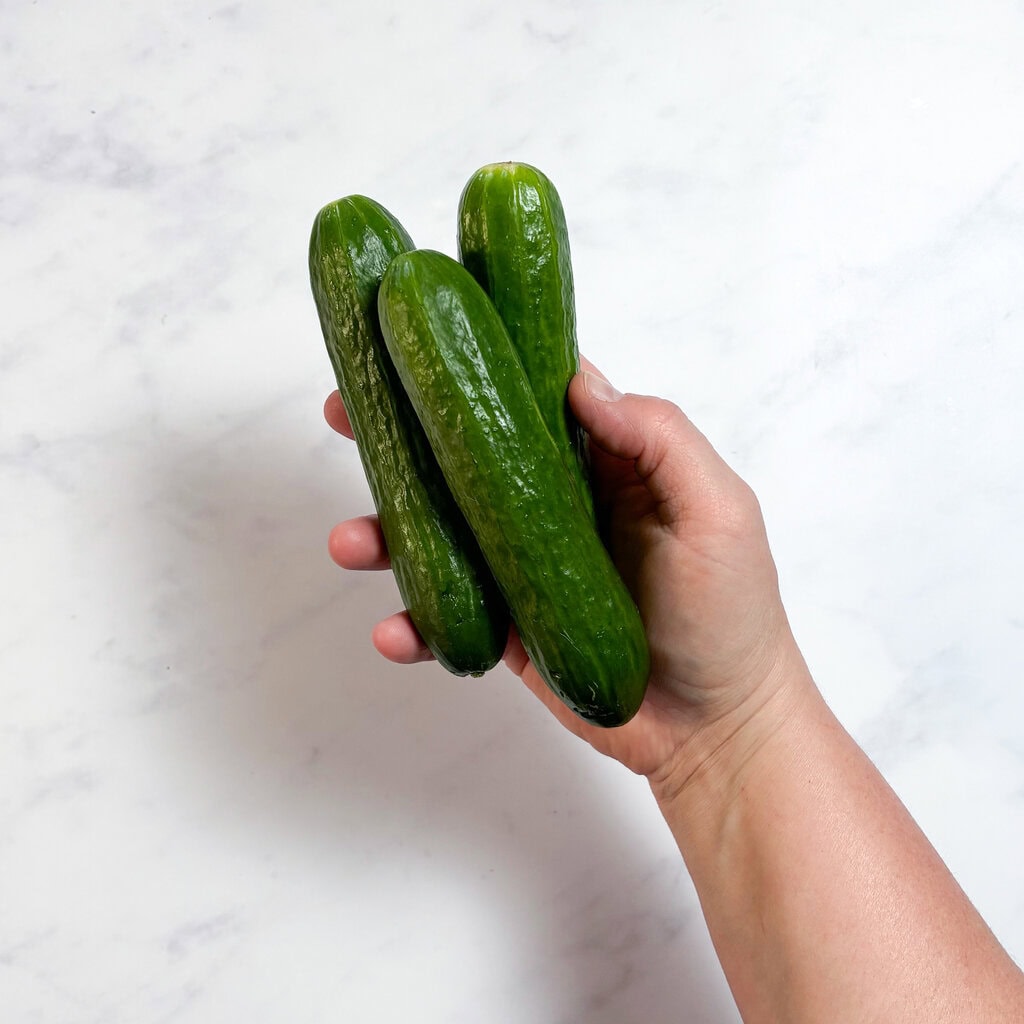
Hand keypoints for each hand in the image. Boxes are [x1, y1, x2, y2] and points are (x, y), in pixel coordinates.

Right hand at [325, 365, 805, 787]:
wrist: (715, 729)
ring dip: (386, 531)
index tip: (418, 338)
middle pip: (463, 455)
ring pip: (438, 534)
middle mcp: (552, 505)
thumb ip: (660, 438)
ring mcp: (522, 567)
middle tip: (345, 411)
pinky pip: (445, 616)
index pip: (529, 394)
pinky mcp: (506, 627)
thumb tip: (578, 383)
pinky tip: (394, 631)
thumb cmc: (731, 616)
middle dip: (400, 432)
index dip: (474, 361)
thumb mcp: (719, 511)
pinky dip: (412, 622)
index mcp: (602, 462)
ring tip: (350, 542)